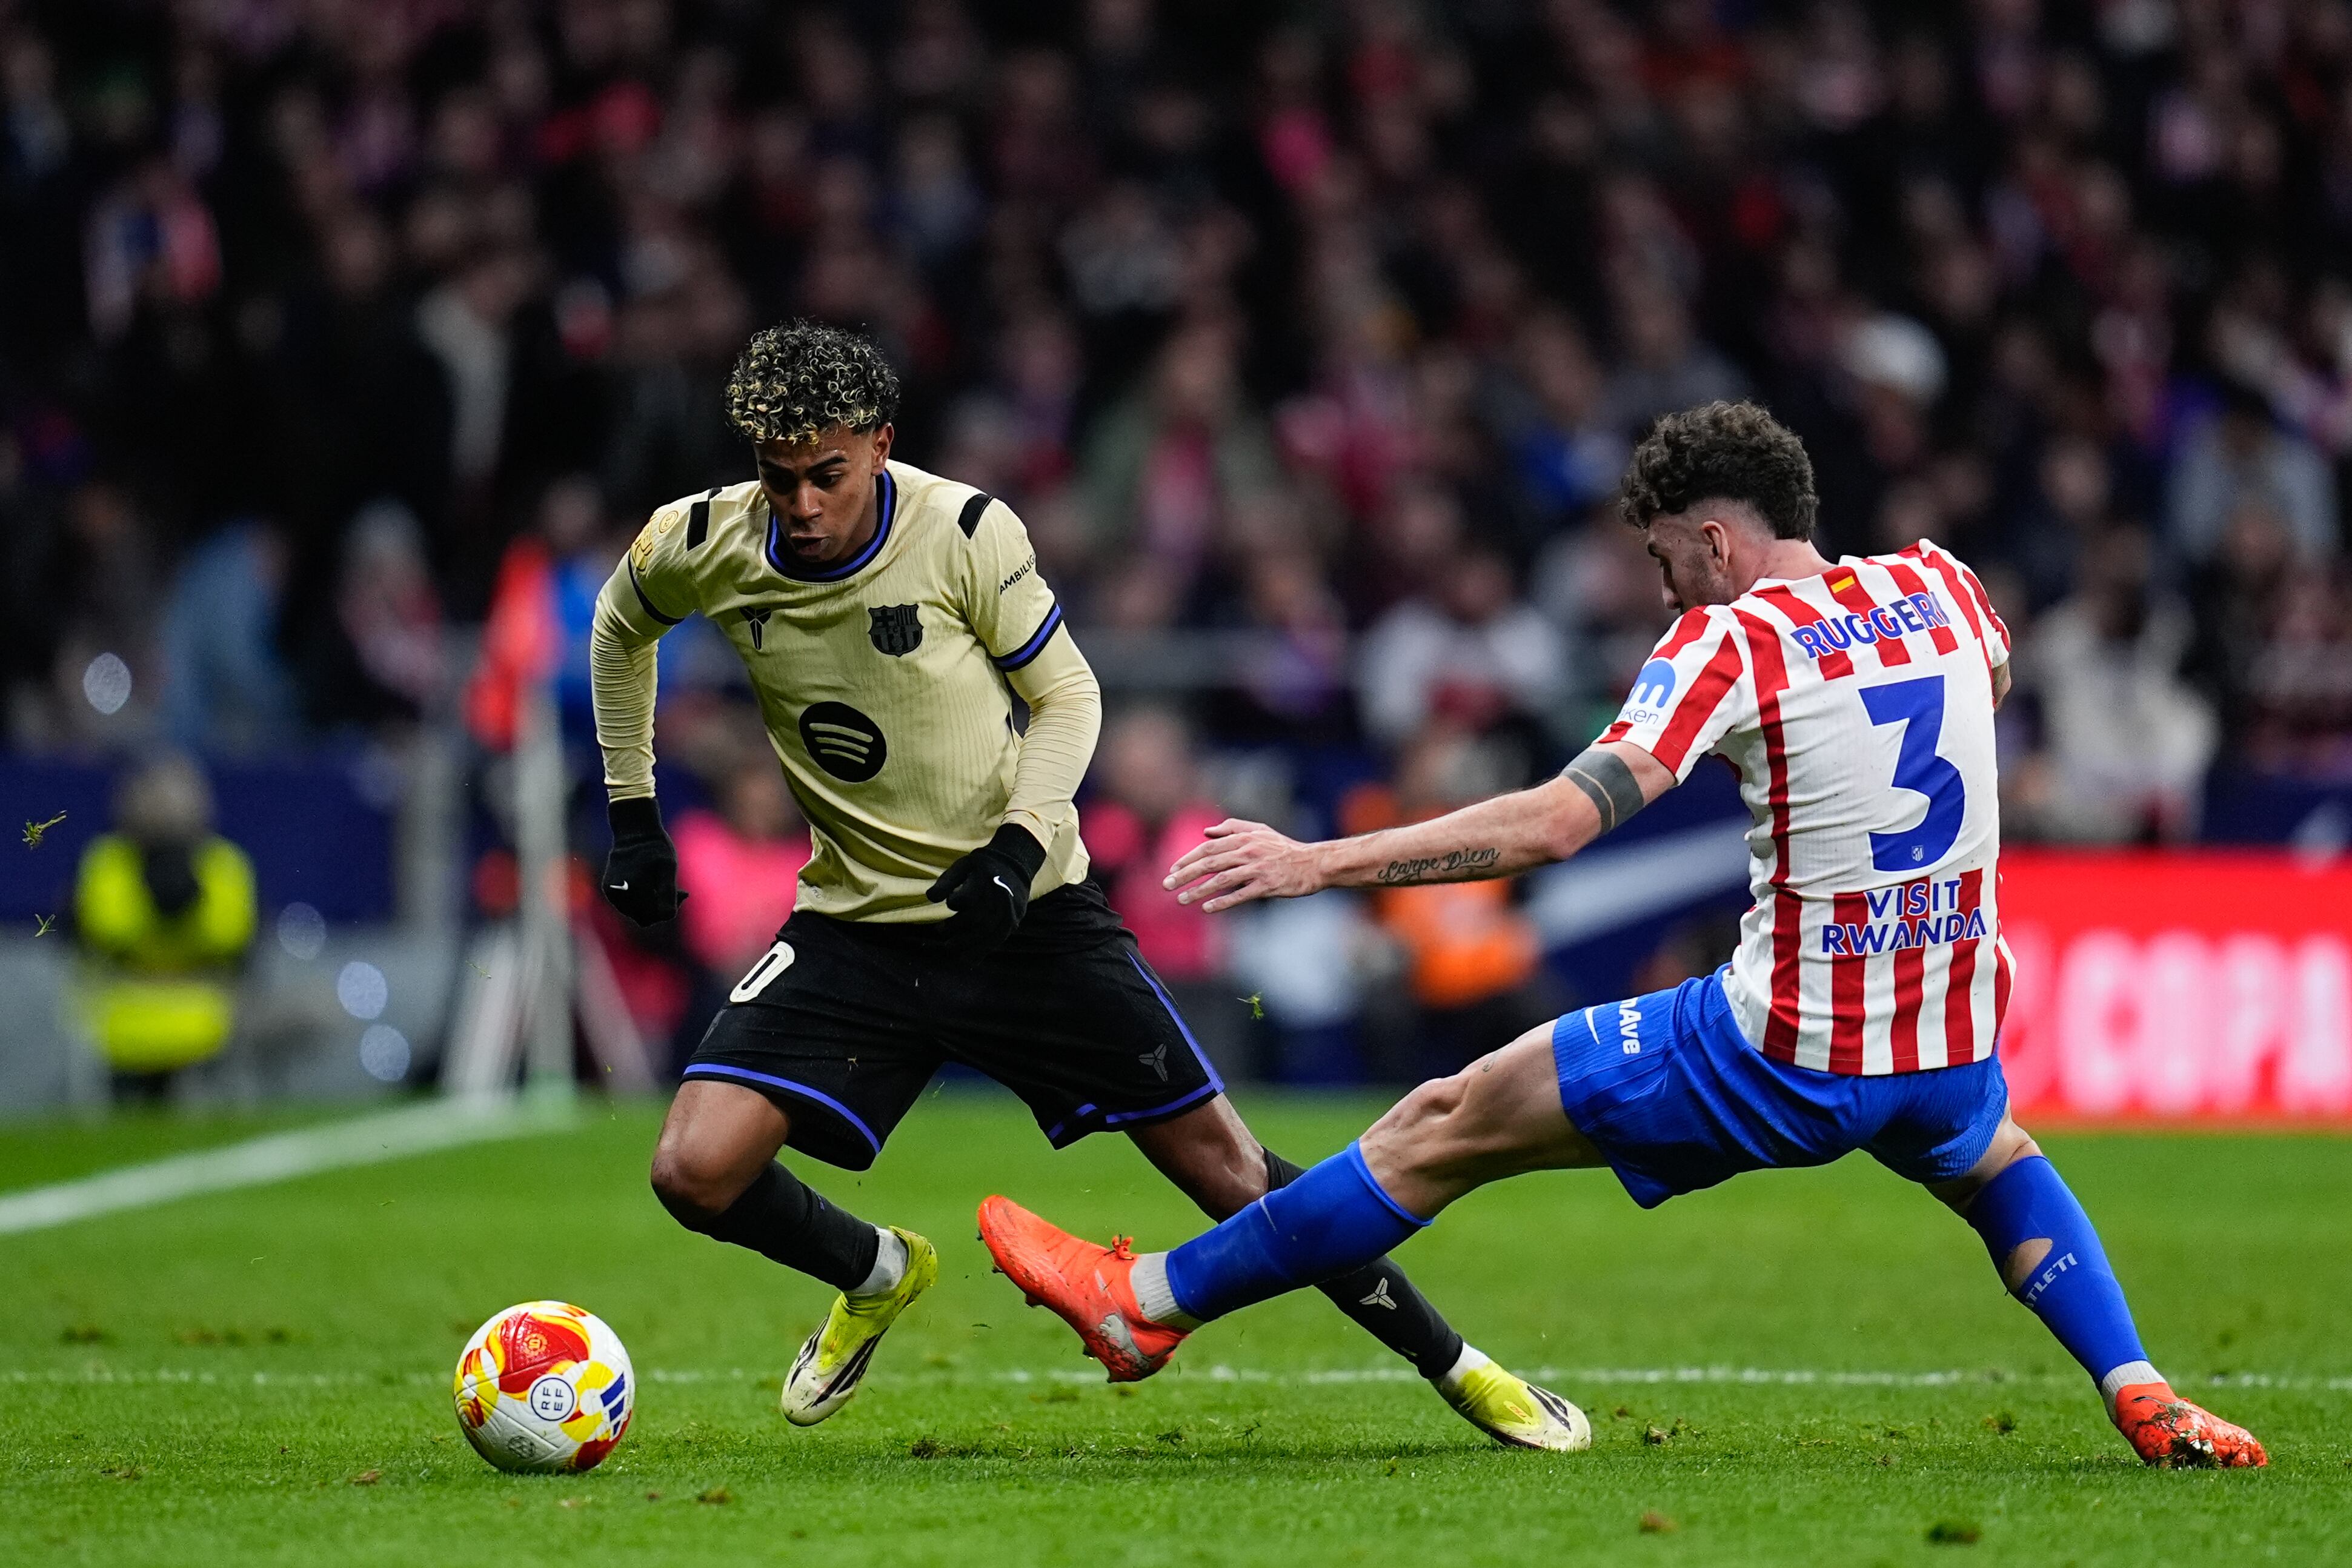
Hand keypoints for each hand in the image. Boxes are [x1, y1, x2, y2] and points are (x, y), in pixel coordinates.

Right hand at [603, 797, 686, 926]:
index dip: (669, 908)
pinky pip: (628, 906)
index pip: (654, 916)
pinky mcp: (609, 891)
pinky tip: (647, 885)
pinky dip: (639, 899)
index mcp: (634, 889)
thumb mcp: (668, 866)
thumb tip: (668, 915)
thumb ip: (667, 891)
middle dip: (660, 907)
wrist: (634, 832)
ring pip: (636, 914)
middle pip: (645, 918)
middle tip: (675, 889)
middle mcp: (619, 894)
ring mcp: (612, 894)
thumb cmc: (656, 848)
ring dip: (650, 904)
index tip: (680, 892)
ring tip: (660, 884)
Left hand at [925, 823, 1046, 955]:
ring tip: (949, 947)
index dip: (955, 902)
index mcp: (986, 880)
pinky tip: (967, 958)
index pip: (968, 897)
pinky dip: (981, 951)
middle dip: (956, 927)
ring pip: (987, 934)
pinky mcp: (1013, 922)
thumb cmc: (982, 867)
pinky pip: (997, 941)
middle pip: (977, 919)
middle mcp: (1000, 897)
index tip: (950, 902)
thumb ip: (946, 881)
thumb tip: (930, 898)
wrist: (1015, 866)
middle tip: (939, 930)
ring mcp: (1009, 912)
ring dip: (967, 945)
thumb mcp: (963, 866)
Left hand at [1163, 819, 1325, 911]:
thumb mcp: (1260, 831)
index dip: (1188, 858)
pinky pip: (1240, 895)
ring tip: (1182, 900)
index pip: (1208, 847)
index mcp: (1244, 838)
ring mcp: (1257, 869)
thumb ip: (1233, 828)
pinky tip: (1207, 908)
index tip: (1172, 869)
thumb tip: (1207, 831)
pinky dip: (1222, 902)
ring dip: (1198, 891)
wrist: (1314, 863)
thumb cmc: (1285, 848)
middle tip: (1167, 886)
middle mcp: (1248, 852)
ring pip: (1221, 880)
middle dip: (1185, 875)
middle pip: (1210, 863)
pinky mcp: (1267, 885)